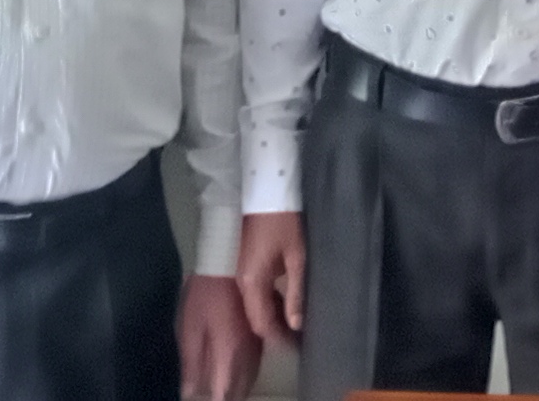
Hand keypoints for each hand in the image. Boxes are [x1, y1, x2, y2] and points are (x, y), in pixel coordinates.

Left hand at [177, 274, 261, 400]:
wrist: (230, 261)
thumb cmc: (205, 294)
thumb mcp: (190, 327)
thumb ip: (191, 362)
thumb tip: (188, 392)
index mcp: (229, 354)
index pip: (227, 392)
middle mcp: (249, 353)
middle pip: (243, 387)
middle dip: (232, 396)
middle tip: (220, 398)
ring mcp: (259, 342)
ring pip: (253, 375)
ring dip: (242, 385)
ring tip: (229, 391)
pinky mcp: (262, 331)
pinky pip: (259, 359)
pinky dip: (249, 370)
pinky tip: (241, 371)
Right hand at [236, 211, 306, 343]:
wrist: (265, 190)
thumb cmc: (284, 221)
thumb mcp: (298, 257)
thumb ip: (296, 292)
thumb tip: (296, 324)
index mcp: (251, 282)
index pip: (261, 324)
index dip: (279, 339)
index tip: (296, 348)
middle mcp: (240, 282)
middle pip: (255, 319)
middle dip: (275, 333)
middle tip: (298, 343)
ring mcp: (239, 274)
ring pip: (253, 308)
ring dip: (272, 320)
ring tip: (294, 329)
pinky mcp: (244, 267)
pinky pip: (253, 296)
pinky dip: (267, 306)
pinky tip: (284, 308)